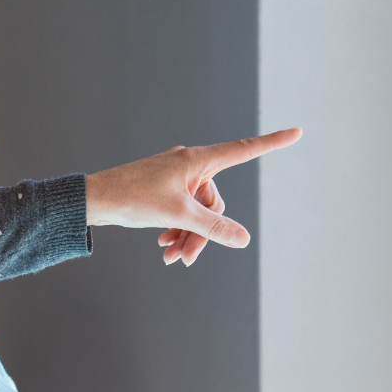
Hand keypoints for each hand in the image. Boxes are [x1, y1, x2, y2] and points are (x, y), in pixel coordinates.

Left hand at [85, 128, 301, 265]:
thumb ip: (212, 227)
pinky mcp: (163, 189)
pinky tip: (164, 247)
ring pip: (197, 212)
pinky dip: (176, 229)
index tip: (298, 132)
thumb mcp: (177, 215)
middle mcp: (189, 164)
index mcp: (197, 159)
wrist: (93, 199)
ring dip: (187, 236)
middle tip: (184, 259)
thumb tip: (242, 239)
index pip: (244, 150)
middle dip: (202, 233)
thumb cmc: (133, 198)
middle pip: (214, 203)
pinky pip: (182, 211)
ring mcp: (176, 177)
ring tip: (171, 257)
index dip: (272, 143)